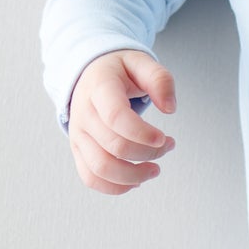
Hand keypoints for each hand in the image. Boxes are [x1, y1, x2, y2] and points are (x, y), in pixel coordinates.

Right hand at [67, 49, 175, 194]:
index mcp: (99, 88)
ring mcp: (79, 135)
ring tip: (155, 169)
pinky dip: (115, 187)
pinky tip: (137, 180)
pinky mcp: (79, 150)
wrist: (89, 75)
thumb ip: (160, 80)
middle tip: (169, 145)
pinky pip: (91, 178)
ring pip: (102, 168)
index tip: (164, 138)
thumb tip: (170, 109)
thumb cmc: (118, 71)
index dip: (142, 133)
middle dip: (149, 153)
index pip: (116, 117)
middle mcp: (84, 114)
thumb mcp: (141, 62)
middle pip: (115, 146)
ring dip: (134, 175)